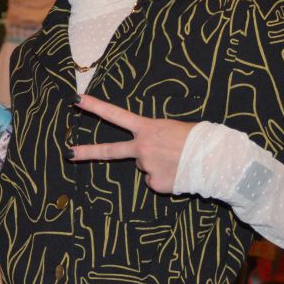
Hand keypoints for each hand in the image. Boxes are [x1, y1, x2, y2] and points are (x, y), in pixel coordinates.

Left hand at [67, 94, 195, 193]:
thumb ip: (153, 137)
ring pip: (144, 166)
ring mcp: (146, 167)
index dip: (95, 106)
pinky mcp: (155, 183)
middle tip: (68, 153)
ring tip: (177, 160)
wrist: (215, 160)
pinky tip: (178, 172)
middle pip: (110, 150)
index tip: (76, 99)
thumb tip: (145, 154)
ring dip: (157, 164)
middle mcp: (142, 147)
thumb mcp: (173, 128)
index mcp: (147, 128)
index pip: (116, 115)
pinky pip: (155, 180)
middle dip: (87, 152)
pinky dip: (164, 177)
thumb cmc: (198, 139)